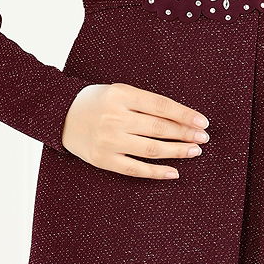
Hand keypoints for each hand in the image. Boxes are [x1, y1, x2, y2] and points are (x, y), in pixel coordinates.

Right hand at [60, 82, 209, 179]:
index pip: (161, 105)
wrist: (60, 115)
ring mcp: (109, 140)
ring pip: (151, 149)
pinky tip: (174, 172)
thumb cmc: (97, 102)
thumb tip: (181, 117)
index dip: (184, 114)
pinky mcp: (103, 160)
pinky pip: (135, 169)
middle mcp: (115, 117)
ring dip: (177, 151)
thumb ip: (145, 102)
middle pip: (159, 128)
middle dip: (185, 133)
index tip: (202, 122)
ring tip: (195, 151)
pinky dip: (157, 172)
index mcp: (121, 95)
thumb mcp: (119, 91)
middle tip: (203, 137)